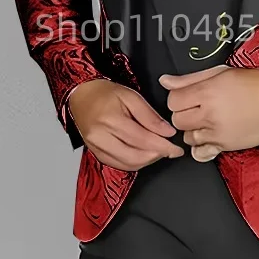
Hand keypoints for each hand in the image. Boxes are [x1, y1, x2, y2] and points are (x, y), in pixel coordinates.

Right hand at [68, 79, 184, 170]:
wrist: (81, 95)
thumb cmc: (105, 93)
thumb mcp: (131, 96)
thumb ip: (150, 115)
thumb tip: (168, 132)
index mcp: (111, 119)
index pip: (143, 140)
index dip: (163, 147)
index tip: (177, 149)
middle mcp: (101, 137)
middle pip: (135, 156)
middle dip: (157, 156)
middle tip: (170, 150)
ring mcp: (96, 148)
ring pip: (127, 164)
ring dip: (147, 161)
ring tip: (158, 151)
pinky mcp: (95, 153)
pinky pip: (118, 165)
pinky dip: (134, 163)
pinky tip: (143, 154)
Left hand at [160, 66, 258, 162]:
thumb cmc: (251, 83)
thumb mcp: (219, 73)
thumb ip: (189, 79)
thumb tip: (165, 81)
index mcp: (207, 92)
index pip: (173, 101)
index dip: (178, 98)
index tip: (188, 97)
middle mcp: (210, 113)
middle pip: (177, 120)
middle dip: (184, 114)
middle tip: (197, 108)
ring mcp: (218, 132)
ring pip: (187, 137)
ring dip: (193, 130)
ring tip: (207, 121)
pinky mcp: (226, 145)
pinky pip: (200, 153)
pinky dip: (200, 147)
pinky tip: (208, 137)